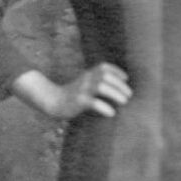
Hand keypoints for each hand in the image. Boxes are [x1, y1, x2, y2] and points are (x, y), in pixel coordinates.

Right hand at [12, 62, 131, 118]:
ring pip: (101, 87)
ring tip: (124, 102)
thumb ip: (97, 80)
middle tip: (129, 96)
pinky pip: (93, 103)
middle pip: (106, 76)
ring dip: (116, 94)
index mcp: (88, 74)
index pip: (104, 67)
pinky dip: (105, 107)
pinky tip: (111, 113)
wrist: (51, 102)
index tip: (126, 79)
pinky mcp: (78, 102)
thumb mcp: (85, 83)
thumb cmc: (72, 94)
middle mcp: (85, 80)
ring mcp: (81, 90)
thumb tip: (119, 87)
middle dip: (120, 85)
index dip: (117, 71)